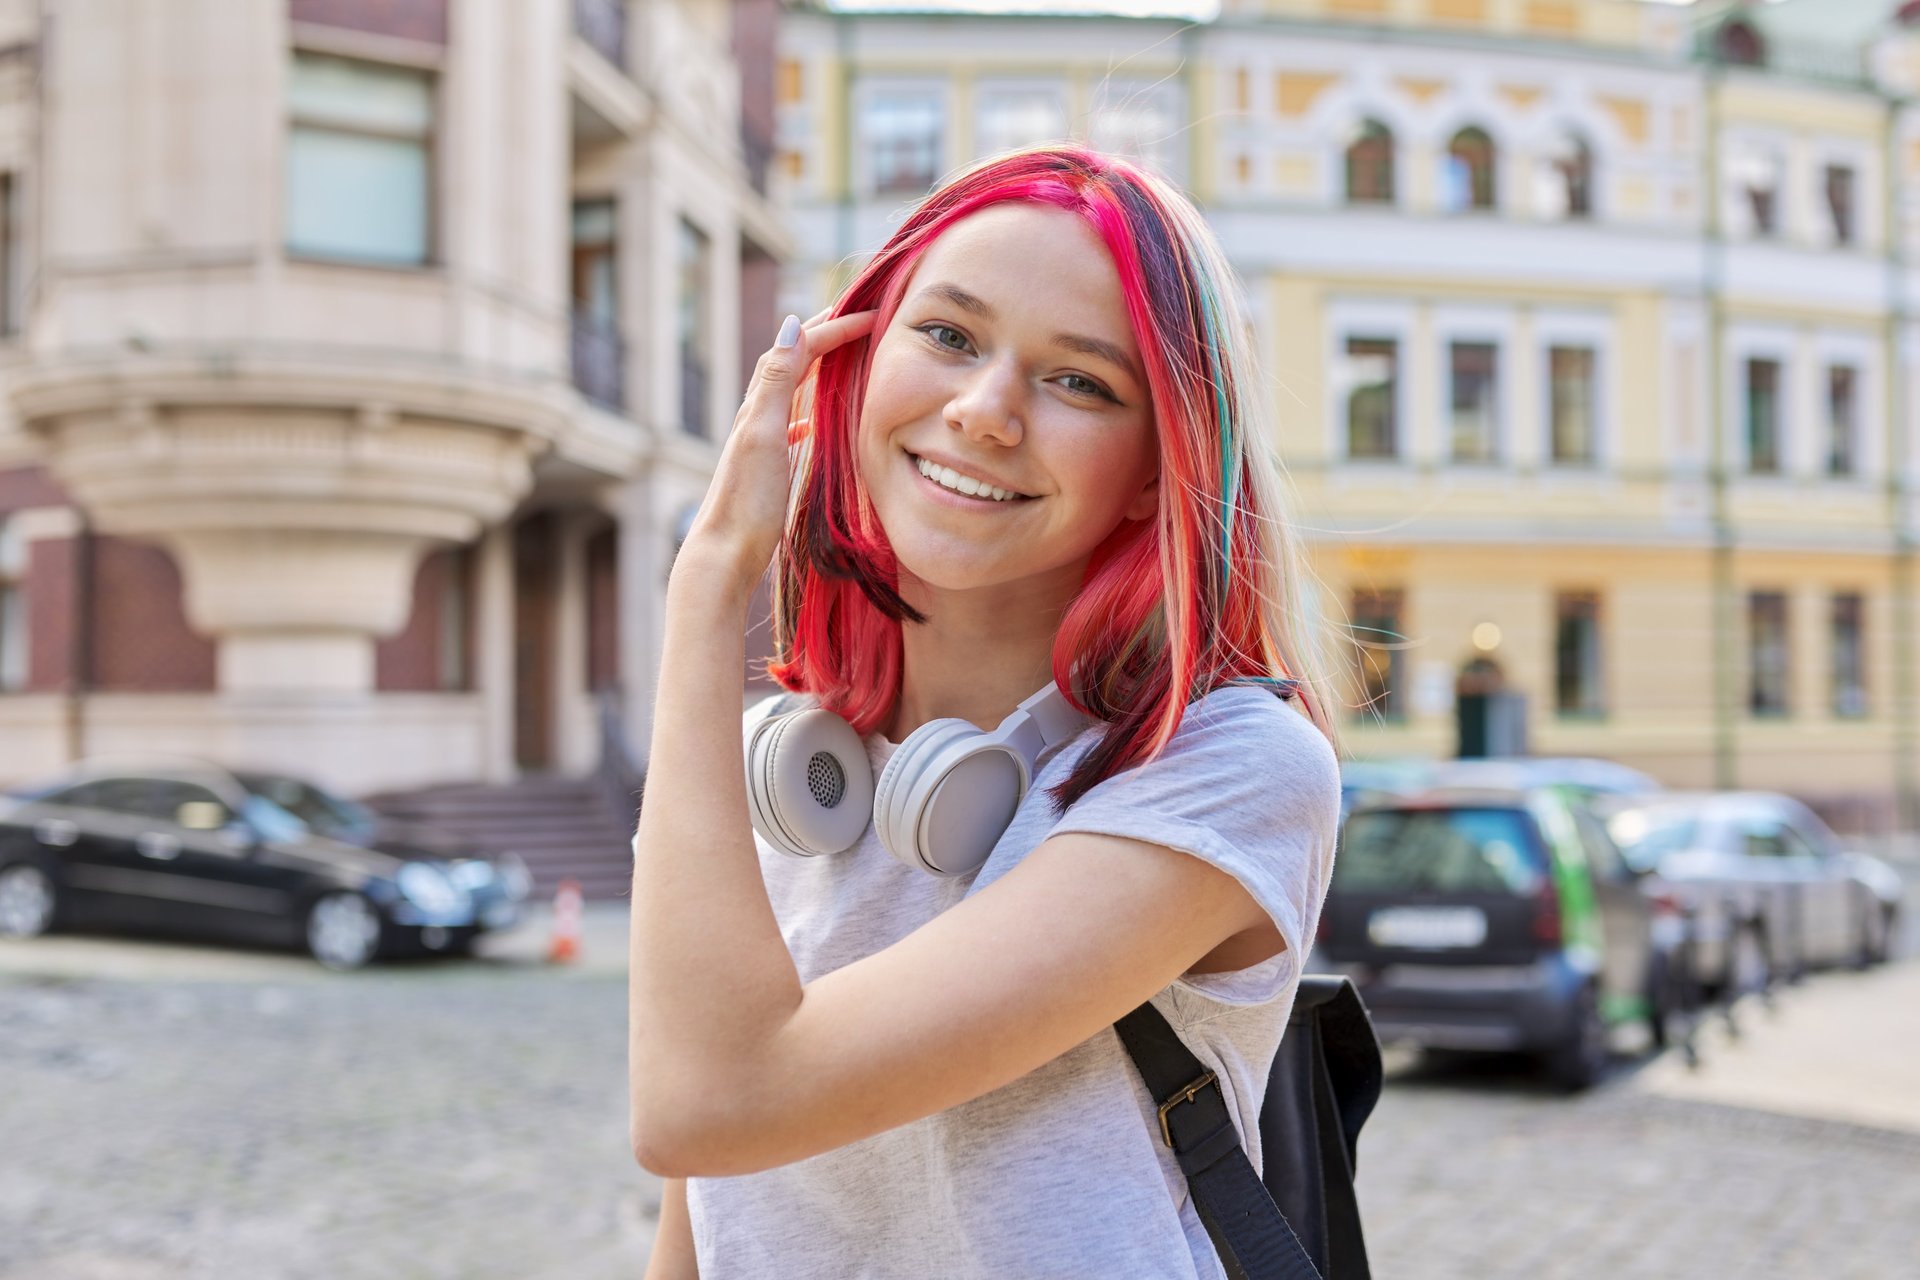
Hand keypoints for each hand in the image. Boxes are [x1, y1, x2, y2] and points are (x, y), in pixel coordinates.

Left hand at [675, 305, 879, 599]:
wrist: (724, 552)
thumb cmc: (747, 499)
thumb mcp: (764, 433)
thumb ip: (777, 381)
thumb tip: (791, 323)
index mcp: (761, 402)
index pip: (802, 346)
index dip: (836, 326)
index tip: (875, 316)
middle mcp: (758, 413)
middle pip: (795, 358)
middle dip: (827, 333)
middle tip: (863, 316)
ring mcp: (762, 439)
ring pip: (793, 388)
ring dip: (819, 365)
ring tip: (846, 354)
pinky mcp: (767, 464)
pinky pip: (791, 424)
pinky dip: (807, 410)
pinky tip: (813, 424)